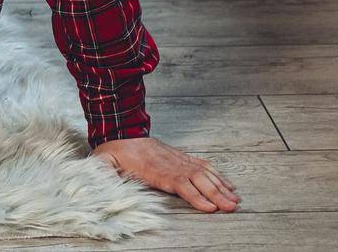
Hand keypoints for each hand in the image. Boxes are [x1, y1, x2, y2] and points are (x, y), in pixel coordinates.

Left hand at [90, 136, 239, 212]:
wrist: (121, 131)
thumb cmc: (114, 152)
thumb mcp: (103, 162)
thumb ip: (104, 174)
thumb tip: (103, 185)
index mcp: (152, 167)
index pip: (178, 182)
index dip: (194, 195)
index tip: (209, 207)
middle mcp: (168, 162)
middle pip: (196, 178)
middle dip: (215, 193)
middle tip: (231, 207)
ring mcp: (177, 159)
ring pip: (203, 172)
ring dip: (220, 186)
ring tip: (235, 200)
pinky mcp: (181, 157)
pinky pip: (202, 166)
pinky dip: (217, 175)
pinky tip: (227, 185)